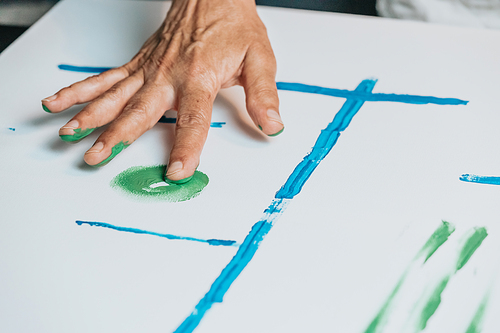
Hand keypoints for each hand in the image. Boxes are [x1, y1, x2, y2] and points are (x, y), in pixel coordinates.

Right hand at [42, 0, 282, 181]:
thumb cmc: (234, 25)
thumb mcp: (259, 58)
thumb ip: (263, 95)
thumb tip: (272, 125)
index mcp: (199, 76)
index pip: (192, 119)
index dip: (185, 147)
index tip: (177, 171)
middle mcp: (168, 74)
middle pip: (138, 110)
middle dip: (115, 136)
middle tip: (95, 157)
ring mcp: (149, 68)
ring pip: (114, 94)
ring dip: (89, 115)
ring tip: (68, 134)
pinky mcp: (139, 63)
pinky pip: (106, 78)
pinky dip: (82, 90)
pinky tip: (62, 101)